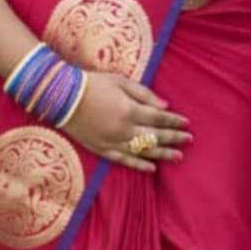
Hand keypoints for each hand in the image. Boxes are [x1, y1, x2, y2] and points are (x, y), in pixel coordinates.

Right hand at [59, 70, 192, 172]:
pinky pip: (124, 160)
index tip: (186, 123)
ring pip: (143, 151)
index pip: (159, 118)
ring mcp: (113, 142)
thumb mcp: (120, 81)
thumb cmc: (92, 84)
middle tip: (189, 140)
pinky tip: (152, 168)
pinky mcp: (102, 149)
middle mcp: (124, 129)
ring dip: (162, 154)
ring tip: (178, 156)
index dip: (174, 121)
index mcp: (130, 110)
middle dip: (174, 138)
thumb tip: (164, 106)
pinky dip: (139, 165)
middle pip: (155, 136)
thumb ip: (144, 94)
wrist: (62, 97)